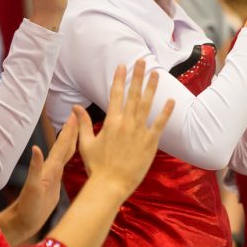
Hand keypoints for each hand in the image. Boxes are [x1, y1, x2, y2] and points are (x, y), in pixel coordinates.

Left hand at [0, 115, 78, 245]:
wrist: (21, 222)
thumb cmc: (27, 208)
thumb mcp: (32, 188)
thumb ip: (35, 168)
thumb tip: (36, 148)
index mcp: (50, 168)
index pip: (62, 146)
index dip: (69, 131)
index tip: (75, 115)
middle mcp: (51, 169)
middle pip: (64, 146)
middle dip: (72, 131)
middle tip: (78, 115)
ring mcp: (53, 175)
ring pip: (65, 153)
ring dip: (72, 140)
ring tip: (79, 130)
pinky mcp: (54, 183)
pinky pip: (65, 164)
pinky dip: (70, 156)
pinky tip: (71, 154)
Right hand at [75, 60, 173, 192]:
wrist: (110, 184)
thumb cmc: (97, 166)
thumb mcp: (86, 143)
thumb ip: (82, 123)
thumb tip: (74, 107)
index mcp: (110, 122)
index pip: (115, 95)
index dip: (119, 79)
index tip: (122, 65)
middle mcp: (126, 123)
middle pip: (132, 95)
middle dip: (137, 76)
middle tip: (142, 61)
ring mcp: (139, 132)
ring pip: (147, 105)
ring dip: (152, 88)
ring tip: (156, 74)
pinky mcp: (151, 142)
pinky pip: (160, 124)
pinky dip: (166, 112)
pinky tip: (171, 100)